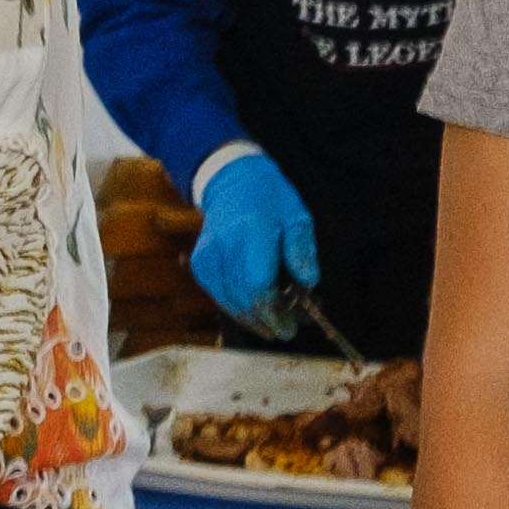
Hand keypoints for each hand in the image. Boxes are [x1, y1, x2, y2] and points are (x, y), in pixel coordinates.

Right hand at [190, 151, 321, 337]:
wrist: (231, 181)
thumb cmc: (270, 199)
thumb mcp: (296, 215)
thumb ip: (302, 249)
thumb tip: (309, 282)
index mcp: (252, 231)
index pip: (257, 284)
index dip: (273, 312)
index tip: (290, 327)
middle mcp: (224, 246)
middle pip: (243, 299)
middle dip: (267, 319)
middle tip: (287, 327)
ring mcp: (207, 256)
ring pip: (229, 302)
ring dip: (253, 318)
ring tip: (274, 320)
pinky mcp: (200, 264)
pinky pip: (219, 296)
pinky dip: (238, 308)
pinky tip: (255, 310)